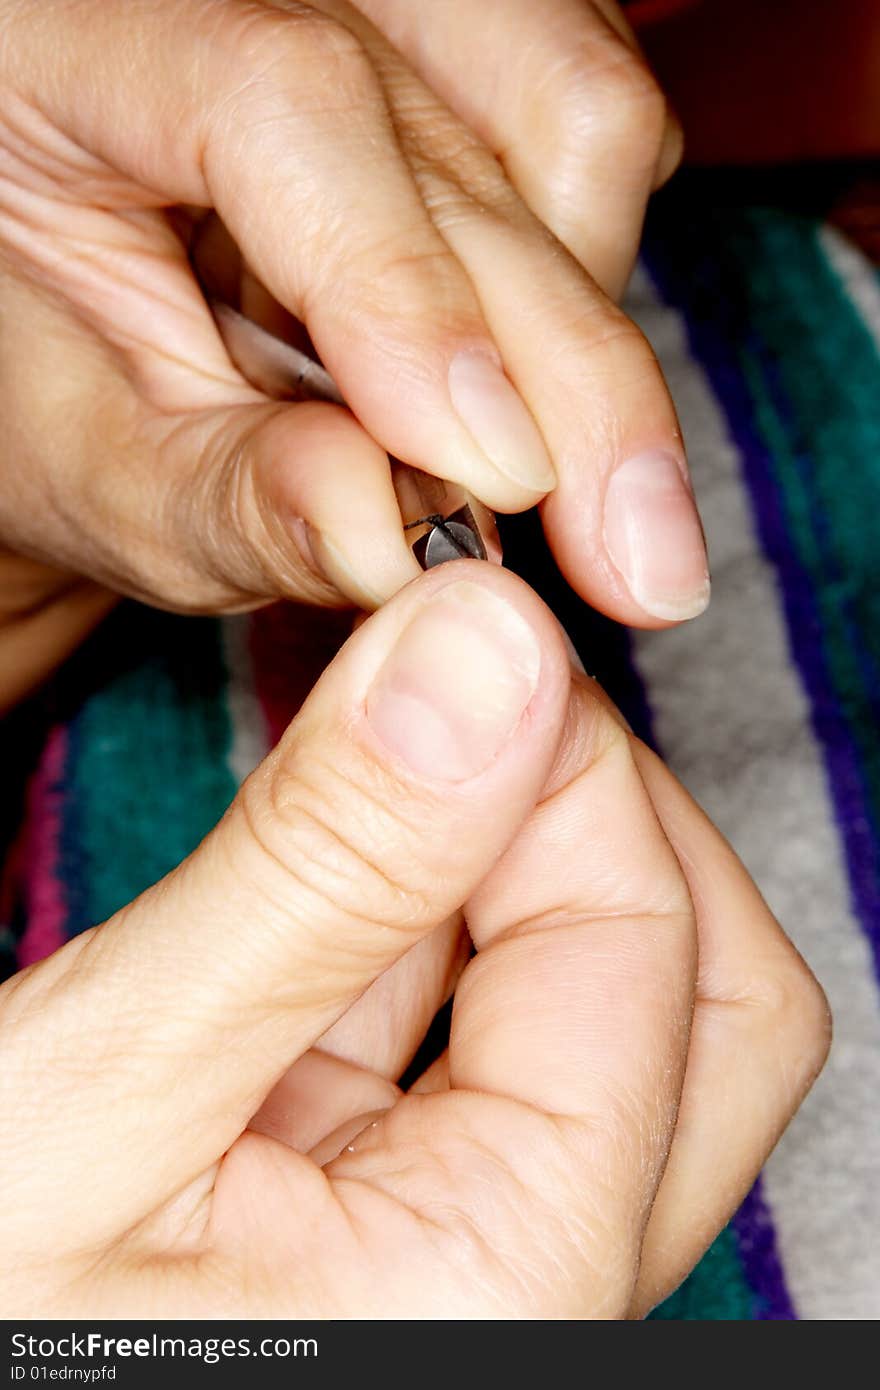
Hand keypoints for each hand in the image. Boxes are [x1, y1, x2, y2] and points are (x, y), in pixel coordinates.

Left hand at [0, 0, 706, 709]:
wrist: (80, 338)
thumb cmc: (56, 399)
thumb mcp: (97, 475)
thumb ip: (225, 502)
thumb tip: (392, 543)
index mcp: (76, 47)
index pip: (282, 106)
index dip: (407, 296)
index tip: (496, 481)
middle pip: (466, 135)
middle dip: (576, 379)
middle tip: (639, 569)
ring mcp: (371, 7)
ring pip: (571, 112)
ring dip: (588, 329)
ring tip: (540, 480)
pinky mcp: (461, 52)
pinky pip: (591, 135)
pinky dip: (589, 282)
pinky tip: (521, 387)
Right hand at [0, 564, 826, 1317]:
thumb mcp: (110, 1077)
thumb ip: (321, 870)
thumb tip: (488, 655)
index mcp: (510, 1278)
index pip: (649, 940)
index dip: (560, 751)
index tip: (449, 636)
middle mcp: (544, 1282)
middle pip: (702, 996)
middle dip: (591, 813)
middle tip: (448, 705)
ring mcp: (487, 1252)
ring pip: (607, 1009)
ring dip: (510, 859)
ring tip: (373, 766)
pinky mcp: (414, 1215)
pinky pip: (485, 1044)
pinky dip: (433, 927)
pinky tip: (340, 867)